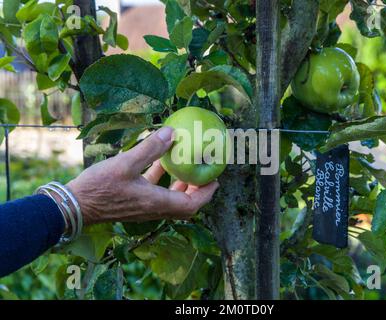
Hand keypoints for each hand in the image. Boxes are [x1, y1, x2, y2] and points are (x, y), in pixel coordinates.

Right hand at [66, 127, 218, 224]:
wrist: (75, 206)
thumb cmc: (99, 187)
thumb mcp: (126, 163)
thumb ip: (150, 148)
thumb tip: (173, 132)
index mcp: (156, 202)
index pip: (192, 205)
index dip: (207, 193)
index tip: (216, 179)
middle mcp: (154, 209)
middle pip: (185, 205)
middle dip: (198, 191)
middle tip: (206, 173)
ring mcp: (144, 208)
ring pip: (172, 200)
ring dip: (182, 186)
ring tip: (188, 167)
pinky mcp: (134, 203)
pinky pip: (156, 193)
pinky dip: (163, 181)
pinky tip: (159, 163)